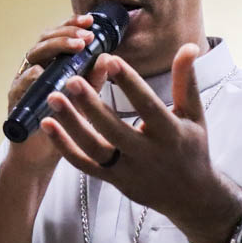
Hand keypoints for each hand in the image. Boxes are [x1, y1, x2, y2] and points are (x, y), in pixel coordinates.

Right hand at [4, 13, 108, 174]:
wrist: (41, 157)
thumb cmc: (62, 124)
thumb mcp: (83, 100)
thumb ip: (92, 80)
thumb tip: (108, 59)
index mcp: (51, 64)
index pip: (60, 36)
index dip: (72, 25)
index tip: (91, 22)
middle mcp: (35, 69)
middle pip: (45, 40)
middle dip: (66, 34)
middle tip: (86, 35)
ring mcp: (23, 83)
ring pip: (32, 56)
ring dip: (53, 48)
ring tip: (75, 47)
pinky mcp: (15, 101)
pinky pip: (20, 84)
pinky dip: (31, 76)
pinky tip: (44, 72)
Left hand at [40, 43, 241, 242]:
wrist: (190, 196)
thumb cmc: (192, 147)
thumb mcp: (194, 114)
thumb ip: (186, 80)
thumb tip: (188, 46)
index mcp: (170, 134)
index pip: (148, 106)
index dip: (129, 83)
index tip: (110, 59)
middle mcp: (148, 154)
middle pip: (114, 131)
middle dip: (92, 106)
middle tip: (72, 80)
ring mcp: (127, 170)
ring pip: (94, 149)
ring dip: (71, 124)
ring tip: (53, 98)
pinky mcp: (113, 180)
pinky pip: (84, 165)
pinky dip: (64, 146)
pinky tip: (48, 124)